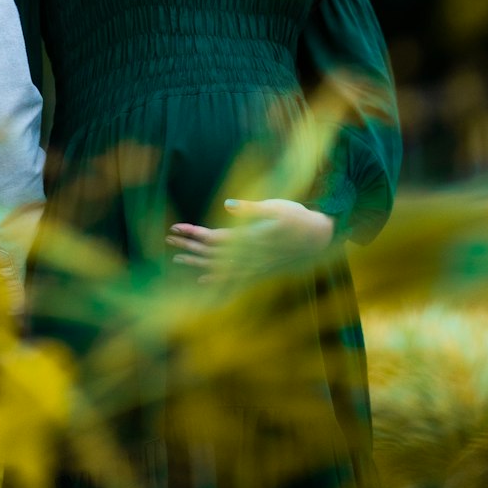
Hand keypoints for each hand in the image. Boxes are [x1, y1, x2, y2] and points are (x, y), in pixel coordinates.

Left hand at [166, 198, 334, 282]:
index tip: (174, 228)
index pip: (214, 238)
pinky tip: (204, 280)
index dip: (193, 233)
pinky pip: (233, 277)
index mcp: (249, 239)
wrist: (320, 239)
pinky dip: (217, 278)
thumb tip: (227, 206)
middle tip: (168, 240)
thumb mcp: (276, 207)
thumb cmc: (298, 218)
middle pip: (212, 254)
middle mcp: (249, 256)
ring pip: (219, 267)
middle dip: (189, 247)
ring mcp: (254, 265)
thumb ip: (251, 209)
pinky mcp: (261, 269)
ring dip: (197, 262)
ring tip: (177, 259)